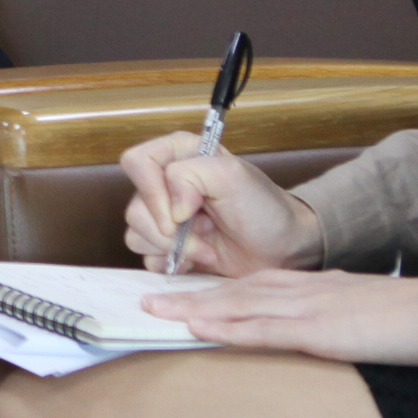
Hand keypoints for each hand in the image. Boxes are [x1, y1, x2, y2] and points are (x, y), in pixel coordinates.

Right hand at [122, 130, 324, 276]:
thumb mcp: (234, 176)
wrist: (283, 249)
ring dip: (173, 249)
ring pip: (135, 234)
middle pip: (134, 207)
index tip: (182, 214)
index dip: (152, 192)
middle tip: (205, 235)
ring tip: (206, 248)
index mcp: (177, 154)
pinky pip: (145, 257)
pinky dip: (170, 263)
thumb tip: (171, 209)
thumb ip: (191, 175)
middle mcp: (165, 183)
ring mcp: (163, 216)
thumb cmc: (265, 209)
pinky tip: (196, 260)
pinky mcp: (165, 246)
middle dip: (169, 230)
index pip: (137, 163)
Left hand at [142, 269, 417, 365]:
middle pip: (234, 292)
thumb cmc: (407, 319)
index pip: (250, 287)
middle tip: (148, 300)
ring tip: (156, 311)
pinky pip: (265, 329)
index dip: (212, 292)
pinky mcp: (320, 330)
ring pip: (239, 306)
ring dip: (194, 308)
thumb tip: (307, 331)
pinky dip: (228, 327)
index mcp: (311, 287)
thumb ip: (328, 317)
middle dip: (189, 296)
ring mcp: (309, 308)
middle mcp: (302, 291)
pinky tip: (200, 327)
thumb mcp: (357, 313)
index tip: (179, 297)